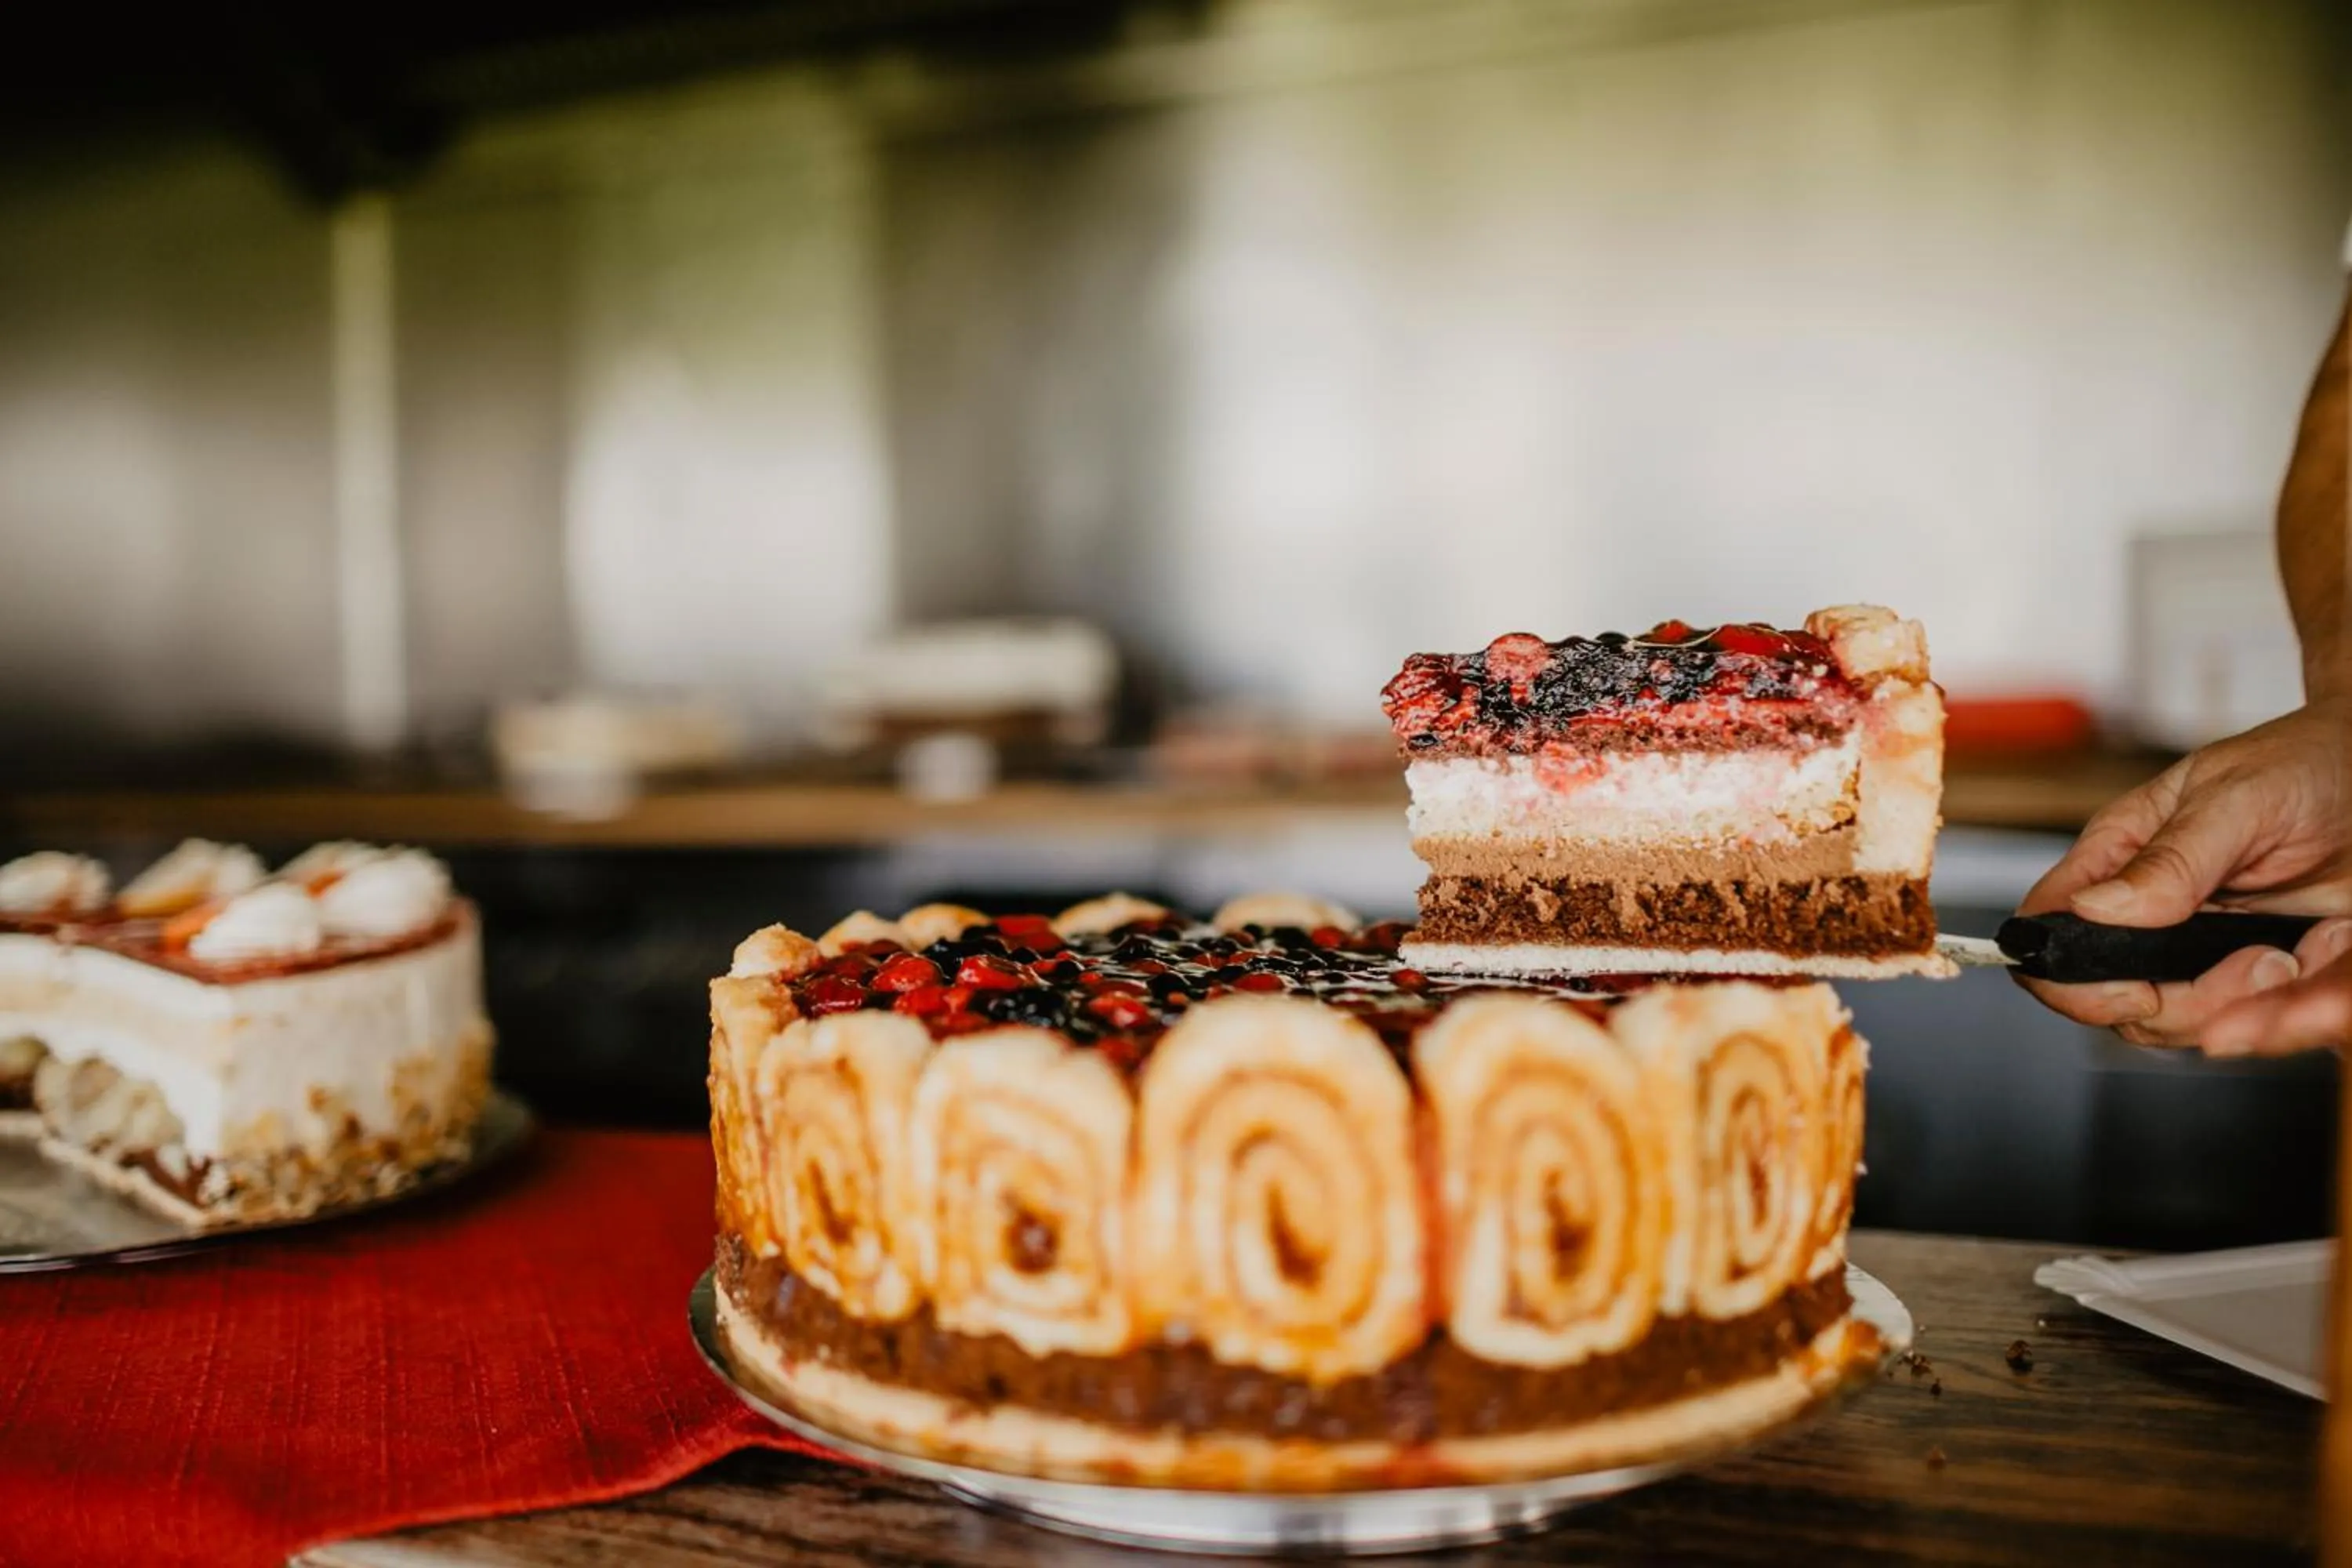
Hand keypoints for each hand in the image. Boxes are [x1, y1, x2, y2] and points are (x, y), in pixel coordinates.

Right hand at [2015, 698, 2350, 1050]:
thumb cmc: (2305, 764)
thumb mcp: (2237, 798)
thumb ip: (2170, 858)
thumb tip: (2095, 909)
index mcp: (2117, 859)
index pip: (2047, 930)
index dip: (2069, 979)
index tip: (2137, 990)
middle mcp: (2145, 910)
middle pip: (2111, 999)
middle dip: (2183, 1004)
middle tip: (2260, 962)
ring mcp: (2195, 947)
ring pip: (2174, 1023)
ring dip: (2241, 1005)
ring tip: (2293, 952)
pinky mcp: (2249, 971)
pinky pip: (2243, 1018)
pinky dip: (2283, 1007)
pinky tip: (2317, 951)